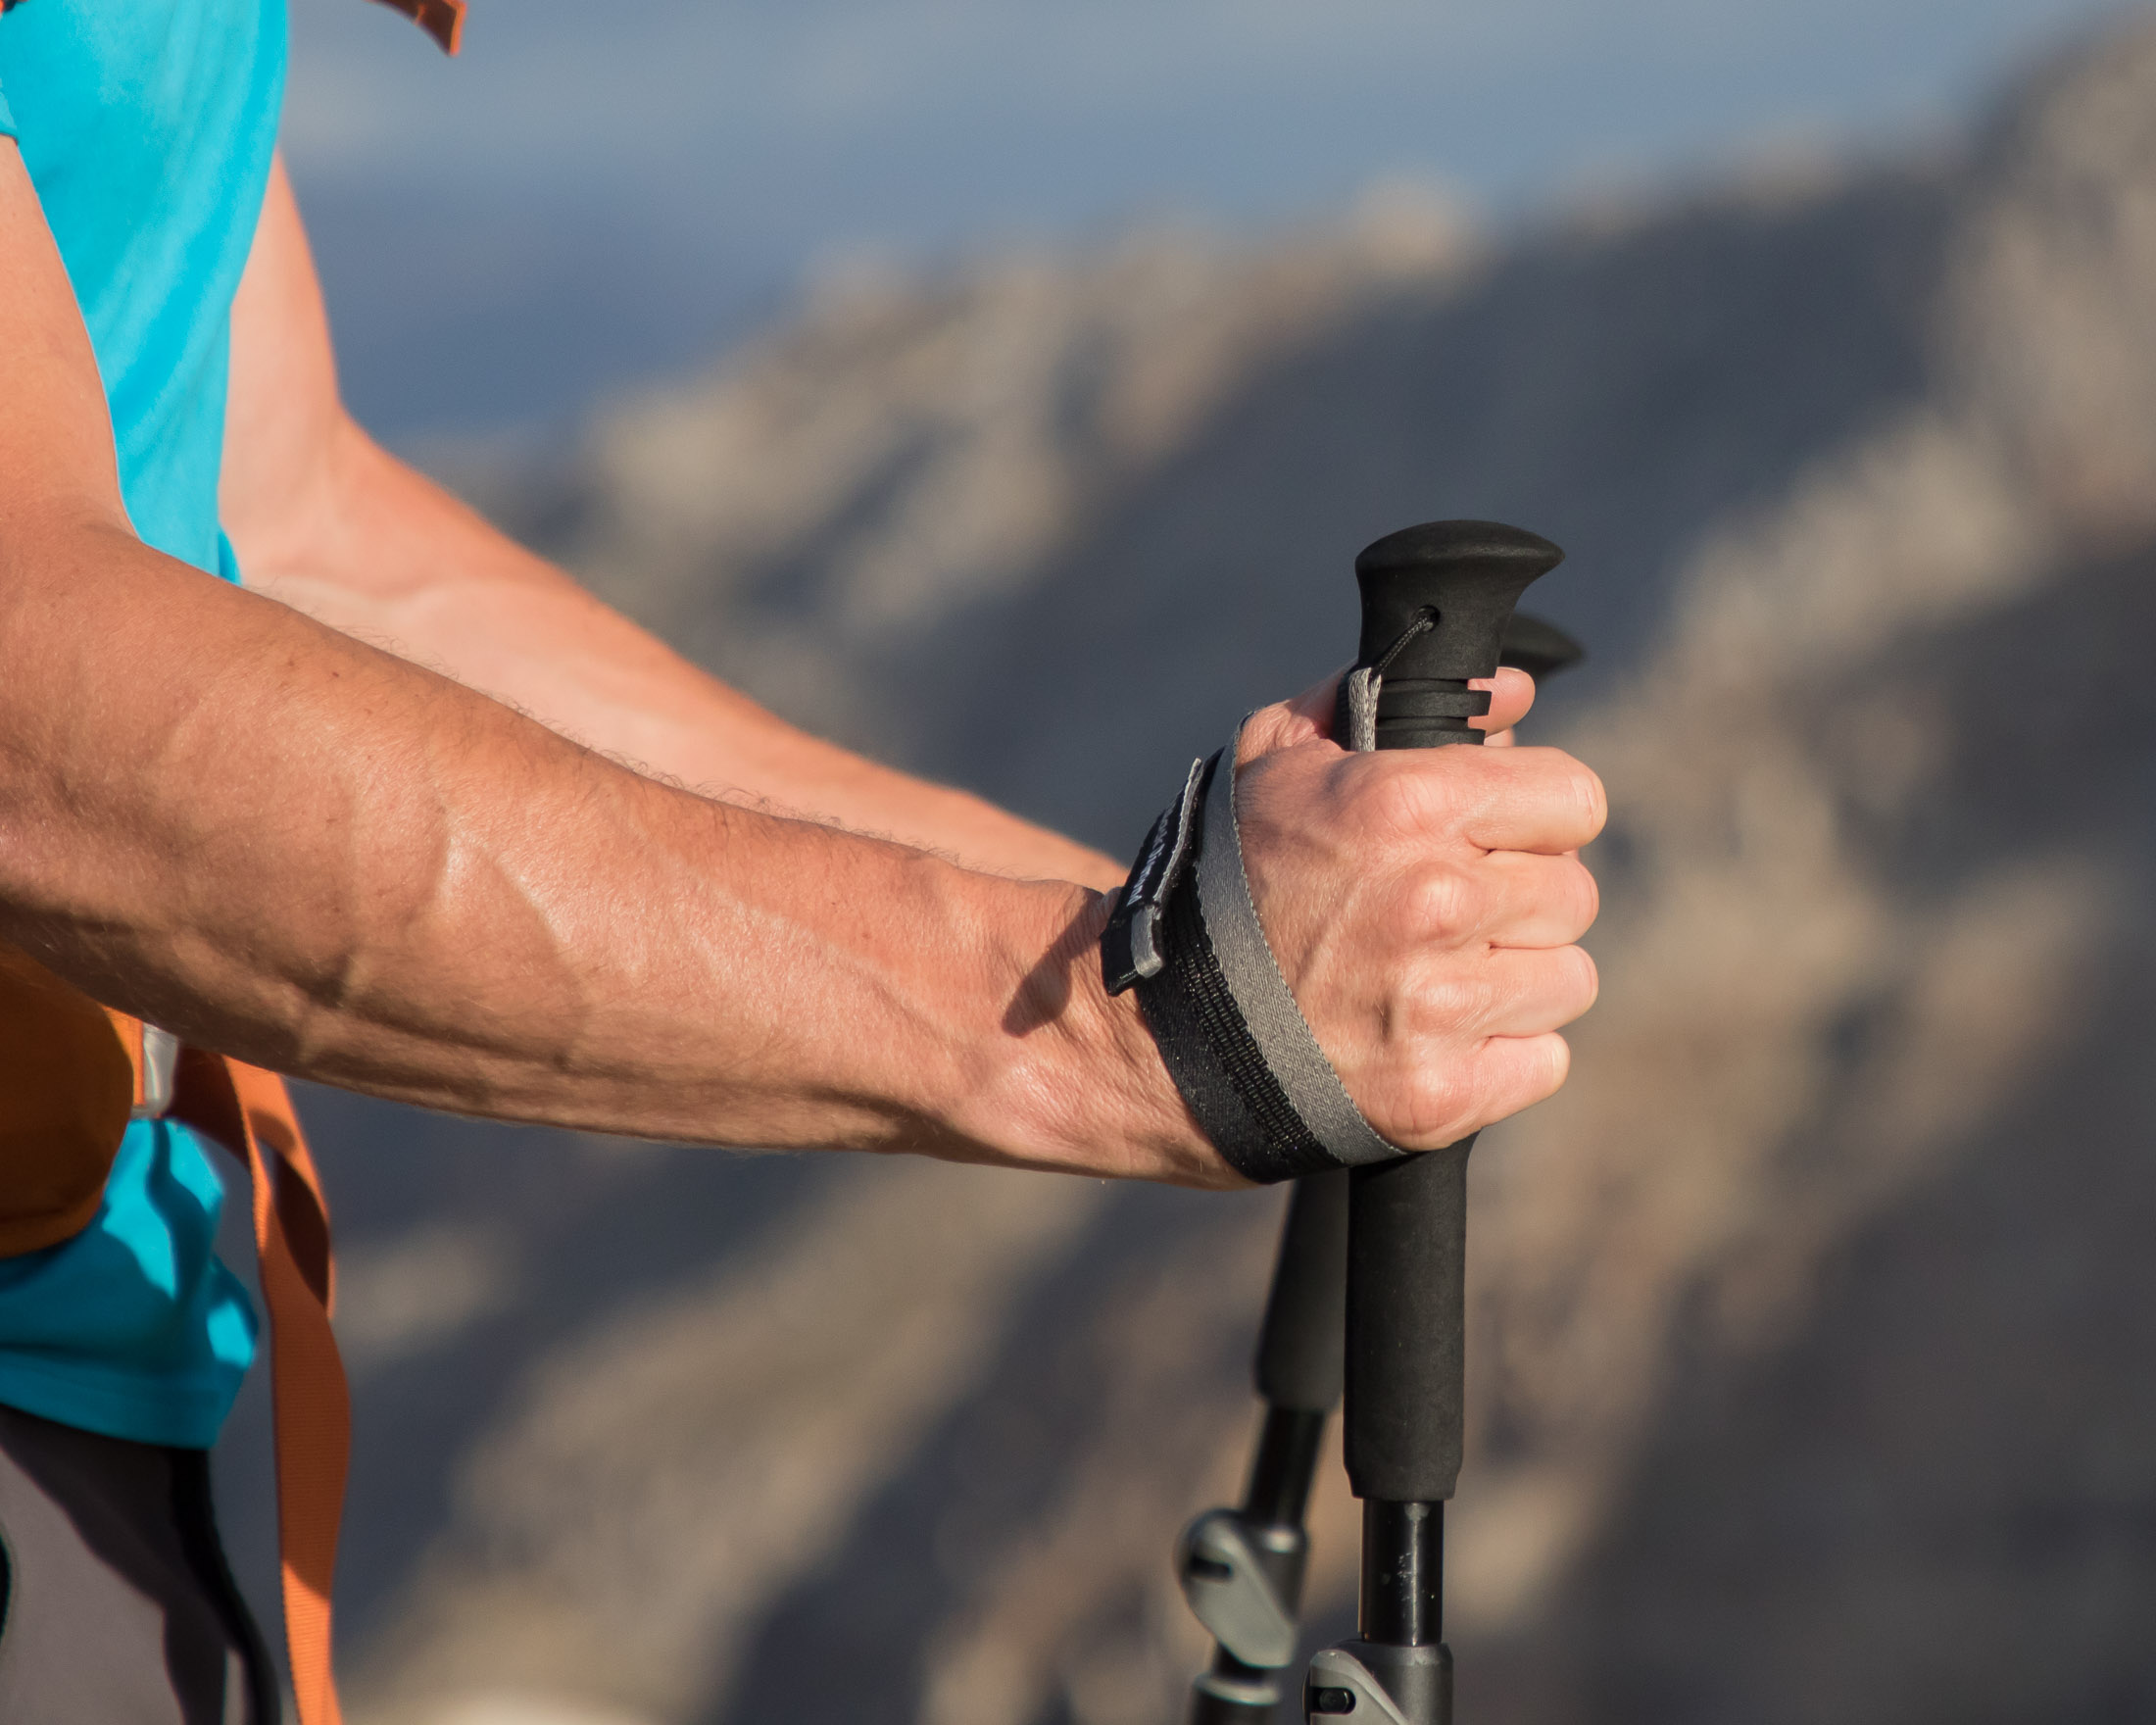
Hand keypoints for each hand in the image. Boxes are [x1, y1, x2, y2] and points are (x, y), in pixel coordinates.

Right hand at [1230, 667, 1603, 1148]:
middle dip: (1521, 903)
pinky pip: (1543, 1061)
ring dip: (1518, 980)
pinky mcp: (1440, 1095)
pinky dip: (1503, 1055)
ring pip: (1567, 980)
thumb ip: (1391, 704)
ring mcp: (1438, 1007)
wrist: (1155, 1033)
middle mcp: (1434, 901)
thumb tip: (1515, 694)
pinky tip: (1436, 1038)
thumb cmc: (1223, 886)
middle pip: (1573, 895)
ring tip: (1441, 981)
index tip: (1500, 839)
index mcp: (1407, 806)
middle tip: (1455, 919)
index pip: (1574, 800)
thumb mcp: (1279, 763)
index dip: (1538, 817)